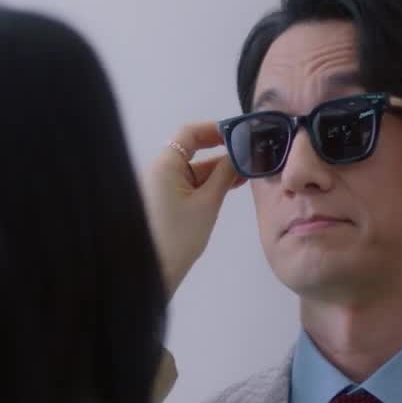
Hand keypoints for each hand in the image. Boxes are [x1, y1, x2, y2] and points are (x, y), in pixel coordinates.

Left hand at [141, 121, 244, 297]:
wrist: (153, 272)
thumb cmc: (179, 236)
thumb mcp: (208, 203)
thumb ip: (224, 175)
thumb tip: (239, 154)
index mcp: (164, 164)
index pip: (189, 133)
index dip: (214, 130)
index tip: (238, 135)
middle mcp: (158, 171)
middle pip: (190, 151)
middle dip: (220, 153)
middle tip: (248, 155)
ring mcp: (159, 187)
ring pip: (191, 170)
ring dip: (216, 171)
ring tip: (245, 175)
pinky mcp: (163, 201)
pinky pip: (186, 185)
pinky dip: (206, 184)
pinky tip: (228, 187)